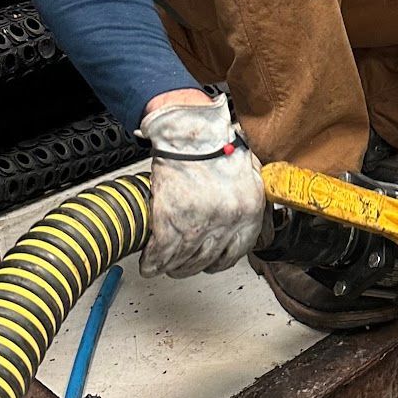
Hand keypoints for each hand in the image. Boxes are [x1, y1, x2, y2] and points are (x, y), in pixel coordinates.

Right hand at [139, 95, 265, 277]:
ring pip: (184, 260)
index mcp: (249, 211)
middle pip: (208, 259)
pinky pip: (160, 252)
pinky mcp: (170, 220)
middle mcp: (227, 221)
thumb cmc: (216, 144)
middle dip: (192, 266)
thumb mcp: (248, 172)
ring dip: (172, 266)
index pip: (236, 252)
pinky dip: (152, 261)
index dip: (220, 261)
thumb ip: (249, 198)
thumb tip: (246, 217)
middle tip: (182, 265)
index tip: (210, 263)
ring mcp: (198, 223)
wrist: (191, 131)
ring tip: (164, 264)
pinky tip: (148, 263)